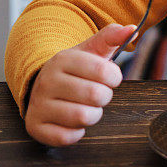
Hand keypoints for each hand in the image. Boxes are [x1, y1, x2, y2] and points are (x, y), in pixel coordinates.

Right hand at [24, 23, 135, 146]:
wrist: (43, 85)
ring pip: (83, 117)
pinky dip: (77, 132)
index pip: (105, 71)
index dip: (114, 77)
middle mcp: (47, 81)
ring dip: (93, 115)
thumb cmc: (76, 69)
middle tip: (96, 93)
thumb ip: (112, 37)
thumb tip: (131, 29)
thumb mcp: (93, 49)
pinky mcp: (34, 127)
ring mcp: (38, 104)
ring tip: (85, 105)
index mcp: (63, 59)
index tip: (109, 77)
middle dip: (104, 97)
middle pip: (96, 96)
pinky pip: (67, 137)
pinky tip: (72, 120)